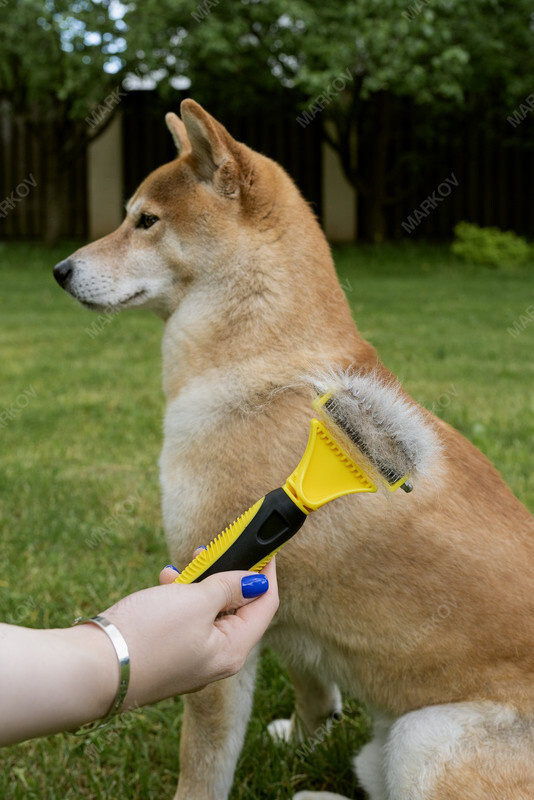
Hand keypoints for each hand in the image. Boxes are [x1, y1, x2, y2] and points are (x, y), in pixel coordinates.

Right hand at [102, 558, 277, 708]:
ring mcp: (191, 658)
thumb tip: (257, 582)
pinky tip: (164, 581)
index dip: (267, 574)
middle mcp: (216, 659)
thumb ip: (229, 587)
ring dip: (199, 583)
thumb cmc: (148, 635)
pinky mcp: (167, 654)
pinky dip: (179, 597)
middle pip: (237, 608)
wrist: (94, 668)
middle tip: (215, 549)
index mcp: (232, 650)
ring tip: (182, 566)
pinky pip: (185, 620)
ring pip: (208, 611)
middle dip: (227, 575)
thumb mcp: (196, 601)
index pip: (265, 606)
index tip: (264, 548)